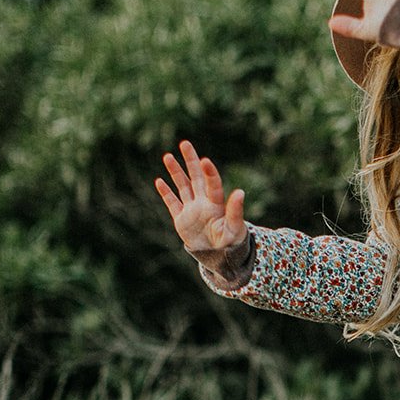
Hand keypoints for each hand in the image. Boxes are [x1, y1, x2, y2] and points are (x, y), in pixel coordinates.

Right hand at [155, 139, 246, 259]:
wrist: (219, 256)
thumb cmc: (231, 242)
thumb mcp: (235, 228)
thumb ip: (235, 211)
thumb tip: (240, 192)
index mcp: (216, 204)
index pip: (212, 184)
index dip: (209, 172)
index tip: (205, 160)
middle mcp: (203, 202)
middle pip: (196, 177)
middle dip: (190, 161)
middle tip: (185, 143)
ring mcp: (192, 209)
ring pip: (182, 186)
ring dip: (175, 172)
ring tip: (167, 156)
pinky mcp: (182, 219)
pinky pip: (172, 203)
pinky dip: (166, 193)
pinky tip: (159, 181)